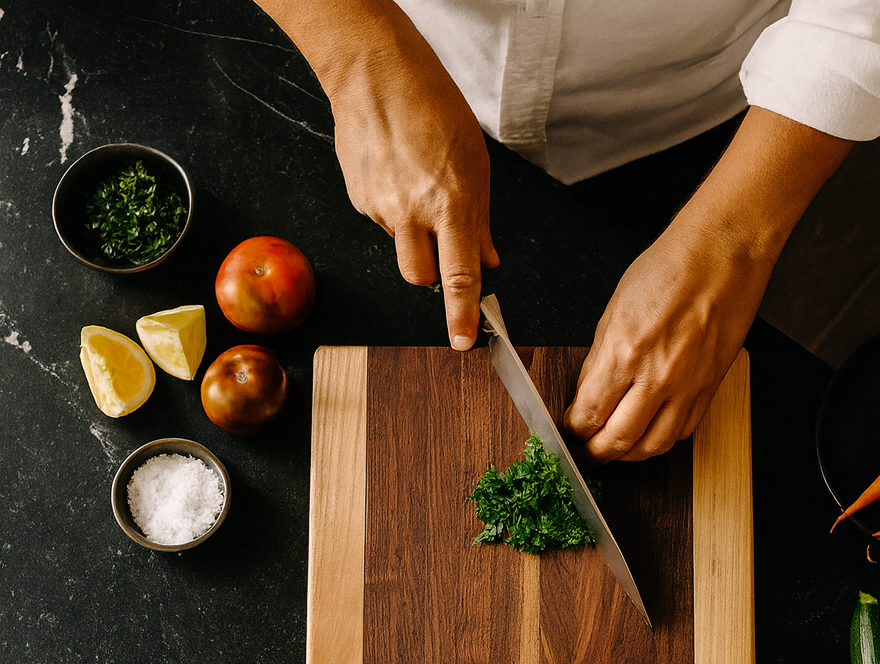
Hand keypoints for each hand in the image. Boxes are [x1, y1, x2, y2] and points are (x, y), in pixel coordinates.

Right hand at [330, 11, 498, 347]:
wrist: (374, 74)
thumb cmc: (431, 105)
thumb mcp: (475, 161)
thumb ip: (480, 218)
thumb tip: (488, 257)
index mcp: (450, 203)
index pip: (459, 275)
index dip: (462, 313)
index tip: (463, 340)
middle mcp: (412, 212)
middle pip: (421, 277)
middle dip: (432, 273)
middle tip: (439, 243)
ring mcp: (380, 208)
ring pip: (400, 248)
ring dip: (411, 237)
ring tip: (415, 191)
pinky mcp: (359, 198)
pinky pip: (380, 220)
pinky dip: (392, 207)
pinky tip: (395, 174)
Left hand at [564, 106, 852, 461]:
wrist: (722, 254)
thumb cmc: (669, 269)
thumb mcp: (614, 309)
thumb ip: (599, 358)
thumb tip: (588, 395)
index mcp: (624, 352)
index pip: (589, 414)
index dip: (575, 428)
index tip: (572, 427)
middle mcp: (656, 377)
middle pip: (617, 441)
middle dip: (597, 451)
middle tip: (589, 448)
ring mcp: (686, 386)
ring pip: (652, 446)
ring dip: (630, 453)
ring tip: (618, 446)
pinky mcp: (709, 388)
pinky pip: (682, 431)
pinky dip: (661, 439)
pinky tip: (651, 430)